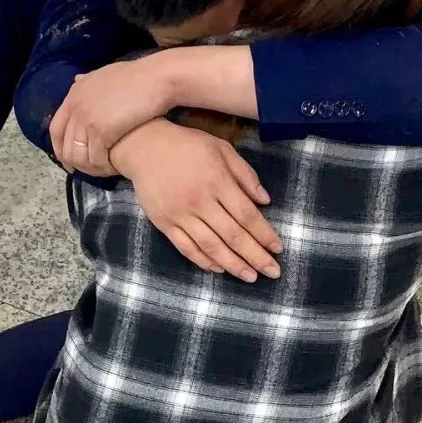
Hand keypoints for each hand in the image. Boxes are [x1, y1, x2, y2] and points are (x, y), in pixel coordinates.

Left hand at [50, 56, 172, 175]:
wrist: (157, 78)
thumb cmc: (138, 76)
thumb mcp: (106, 74)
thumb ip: (89, 81)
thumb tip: (77, 80)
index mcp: (75, 93)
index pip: (56, 127)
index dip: (60, 147)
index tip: (67, 160)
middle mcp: (76, 107)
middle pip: (65, 145)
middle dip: (74, 162)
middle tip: (86, 172)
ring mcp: (86, 120)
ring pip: (79, 156)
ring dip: (90, 167)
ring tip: (104, 170)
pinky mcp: (101, 132)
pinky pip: (96, 159)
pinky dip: (104, 167)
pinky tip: (115, 167)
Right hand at [111, 120, 282, 281]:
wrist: (143, 146)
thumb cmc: (187, 146)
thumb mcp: (221, 149)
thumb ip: (245, 174)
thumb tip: (266, 201)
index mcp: (217, 181)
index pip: (246, 215)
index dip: (264, 234)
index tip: (278, 248)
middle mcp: (200, 201)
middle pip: (232, 235)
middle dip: (255, 256)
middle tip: (272, 272)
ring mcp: (180, 215)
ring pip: (210, 246)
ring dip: (233, 265)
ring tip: (250, 277)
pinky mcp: (164, 223)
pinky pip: (186, 247)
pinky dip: (203, 261)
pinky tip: (219, 269)